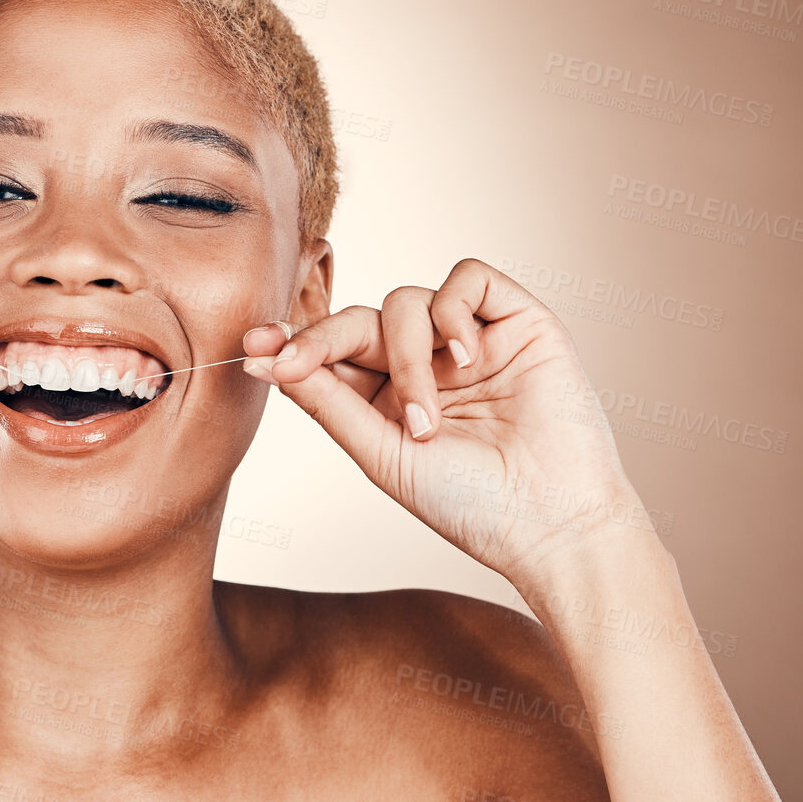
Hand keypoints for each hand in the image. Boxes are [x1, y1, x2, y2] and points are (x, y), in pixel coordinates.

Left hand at [242, 257, 653, 585]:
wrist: (551, 522)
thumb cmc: (469, 503)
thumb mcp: (380, 453)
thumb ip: (327, 402)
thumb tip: (264, 361)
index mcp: (388, 397)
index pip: (332, 353)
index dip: (293, 343)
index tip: (252, 348)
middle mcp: (425, 363)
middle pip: (360, 321)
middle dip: (323, 338)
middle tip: (290, 358)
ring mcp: (470, 339)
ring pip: (406, 302)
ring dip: (403, 355)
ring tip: (427, 418)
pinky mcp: (516, 320)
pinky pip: (467, 279)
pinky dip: (453, 311)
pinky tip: (464, 358)